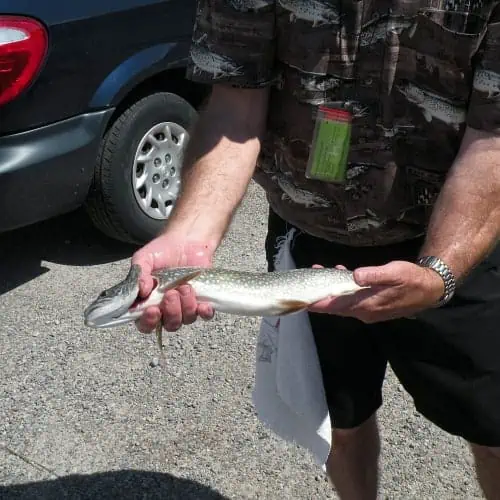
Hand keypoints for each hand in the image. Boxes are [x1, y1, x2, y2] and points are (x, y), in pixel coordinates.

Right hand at [131, 234, 215, 332]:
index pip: (145, 324)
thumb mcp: (144, 259)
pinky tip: (203, 305)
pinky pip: (205, 315)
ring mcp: (185, 306)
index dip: (149, 322)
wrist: (186, 240)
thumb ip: (139, 274)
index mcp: (149, 303)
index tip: (152, 310)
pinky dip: (205, 312)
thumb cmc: (162, 251)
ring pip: (187, 320)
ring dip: (186, 306)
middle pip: (169, 325)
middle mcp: (167, 309)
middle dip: (171, 311)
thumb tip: (142, 292)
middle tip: (171, 293)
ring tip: (185, 287)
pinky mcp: (202, 301)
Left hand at [308, 261, 444, 322]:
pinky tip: (341, 273)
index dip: (319, 303)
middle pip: (335, 306)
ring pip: (343, 302)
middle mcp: (364, 312)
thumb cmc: (412, 280)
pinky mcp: (372, 306)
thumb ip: (373, 275)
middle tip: (309, 277)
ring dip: (331, 290)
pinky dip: (343, 289)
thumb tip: (354, 275)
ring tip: (320, 271)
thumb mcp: (394, 273)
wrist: (431, 289)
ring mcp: (368, 311)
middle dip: (320, 294)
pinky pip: (351, 300)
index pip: (336, 306)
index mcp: (367, 305)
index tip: (303, 300)